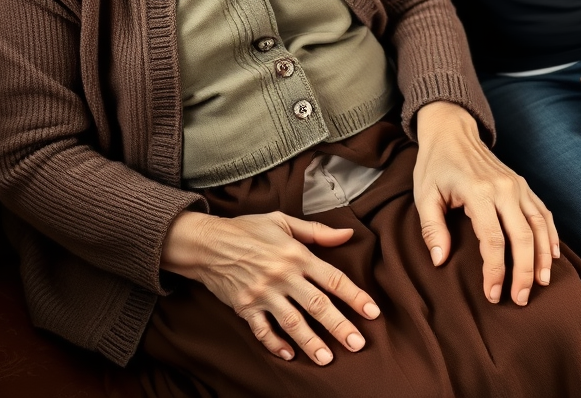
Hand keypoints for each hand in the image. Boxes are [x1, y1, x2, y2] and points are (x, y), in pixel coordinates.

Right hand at [161, 210, 379, 364]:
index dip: (354, 295)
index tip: (372, 312)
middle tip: (358, 344)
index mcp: (295, 254)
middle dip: (339, 325)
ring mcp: (263, 294)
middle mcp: (282, 275)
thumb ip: (317, 232)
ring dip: (311, 341)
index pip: (332, 278)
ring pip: (292, 322)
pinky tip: (290, 355)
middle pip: (316, 304)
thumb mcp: (283, 222)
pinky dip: (276, 344)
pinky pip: (263, 331)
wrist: (208, 242)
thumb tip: (348, 234)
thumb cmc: (248, 229)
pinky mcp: (245, 307)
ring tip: (327, 358)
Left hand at [413, 101, 558, 305]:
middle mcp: (503, 188)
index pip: (493, 240)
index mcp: (478, 191)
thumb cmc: (435, 164)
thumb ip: (431, 228)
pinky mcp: (523, 184)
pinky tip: (552, 256)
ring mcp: (516, 184)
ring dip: (542, 257)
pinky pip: (543, 212)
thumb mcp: (424, 194)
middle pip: (523, 237)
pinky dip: (551, 235)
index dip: (496, 271)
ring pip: (539, 225)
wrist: (452, 130)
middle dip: (524, 272)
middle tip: (520, 299)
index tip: (493, 295)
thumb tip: (440, 260)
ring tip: (541, 284)